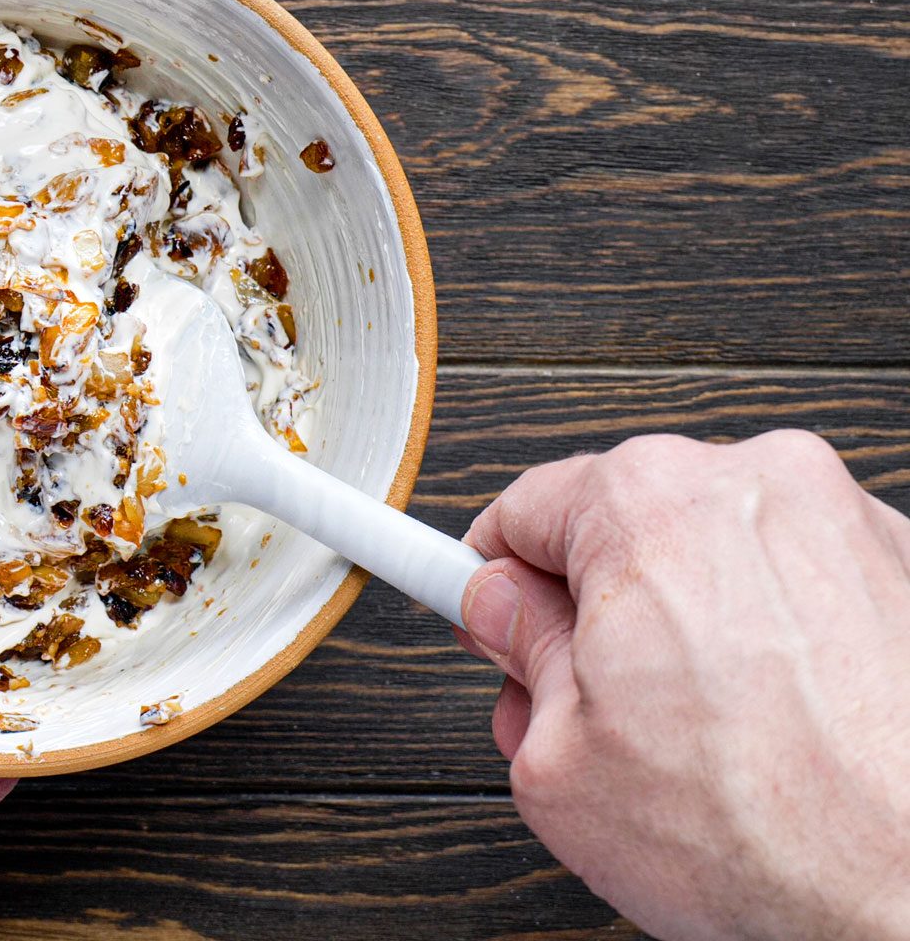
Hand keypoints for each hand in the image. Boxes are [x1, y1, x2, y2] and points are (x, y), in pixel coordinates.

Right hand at [457, 431, 909, 940]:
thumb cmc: (773, 840)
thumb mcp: (558, 761)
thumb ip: (519, 656)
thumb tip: (510, 616)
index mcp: (650, 501)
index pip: (523, 509)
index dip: (485, 578)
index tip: (476, 602)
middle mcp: (759, 484)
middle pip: (625, 530)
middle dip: (590, 617)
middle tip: (580, 711)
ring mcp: (848, 524)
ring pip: (718, 557)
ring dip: (686, 627)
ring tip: (692, 740)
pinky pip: (804, 587)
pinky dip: (776, 641)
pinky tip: (772, 730)